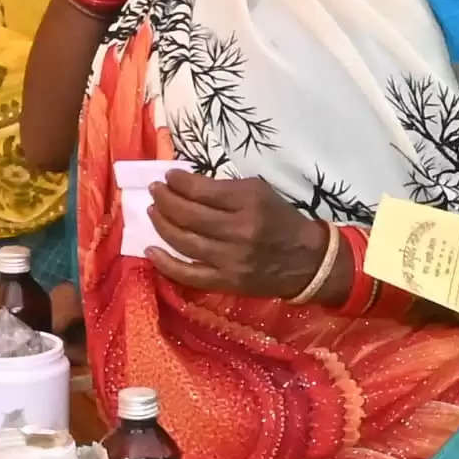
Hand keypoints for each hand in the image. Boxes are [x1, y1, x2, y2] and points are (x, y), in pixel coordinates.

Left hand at [149, 171, 330, 299]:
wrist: (307, 262)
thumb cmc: (282, 221)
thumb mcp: (260, 193)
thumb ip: (226, 189)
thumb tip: (188, 186)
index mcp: (249, 202)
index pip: (202, 190)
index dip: (178, 182)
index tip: (168, 177)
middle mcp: (239, 230)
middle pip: (188, 215)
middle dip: (165, 199)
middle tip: (155, 191)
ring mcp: (230, 259)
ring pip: (184, 241)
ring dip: (161, 224)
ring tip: (152, 211)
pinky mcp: (227, 282)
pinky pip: (188, 274)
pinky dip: (165, 262)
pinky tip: (151, 249)